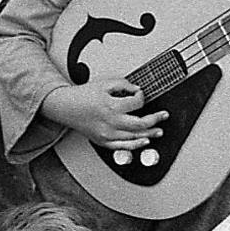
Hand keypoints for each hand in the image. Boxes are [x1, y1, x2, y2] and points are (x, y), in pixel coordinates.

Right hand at [48, 80, 165, 148]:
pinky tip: (144, 142)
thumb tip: (136, 90)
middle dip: (155, 119)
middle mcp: (110, 122)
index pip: (137, 103)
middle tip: (163, 116)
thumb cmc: (82, 96)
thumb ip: (123, 85)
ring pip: (135, 137)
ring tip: (159, 131)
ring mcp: (107, 134)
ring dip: (150, 134)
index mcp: (111, 106)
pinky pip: (123, 146)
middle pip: (141, 124)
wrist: (65, 107)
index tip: (141, 94)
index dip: (142, 97)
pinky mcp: (103, 141)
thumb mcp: (104, 84)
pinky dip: (136, 145)